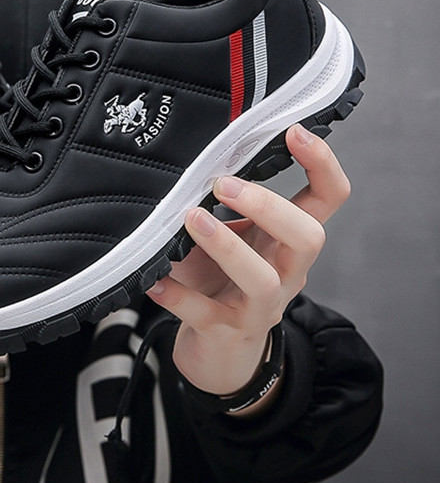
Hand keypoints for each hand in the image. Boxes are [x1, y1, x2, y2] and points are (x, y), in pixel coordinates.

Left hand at [147, 124, 350, 412]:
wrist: (220, 352)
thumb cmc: (222, 281)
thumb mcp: (230, 239)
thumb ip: (218, 205)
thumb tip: (186, 162)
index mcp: (289, 242)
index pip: (330, 198)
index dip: (323, 163)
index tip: (294, 130)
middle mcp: (285, 273)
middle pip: (309, 238)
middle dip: (270, 206)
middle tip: (222, 183)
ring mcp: (258, 305)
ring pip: (262, 279)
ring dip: (227, 246)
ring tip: (191, 218)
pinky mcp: (225, 330)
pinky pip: (203, 313)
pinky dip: (177, 295)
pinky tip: (154, 280)